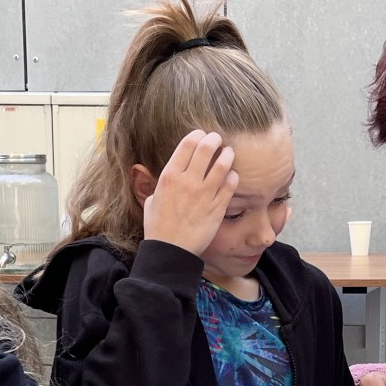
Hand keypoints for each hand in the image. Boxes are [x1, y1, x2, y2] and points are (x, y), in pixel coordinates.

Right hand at [142, 130, 236, 257]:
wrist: (171, 251)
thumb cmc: (158, 227)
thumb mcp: (152, 200)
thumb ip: (162, 184)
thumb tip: (169, 176)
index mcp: (169, 176)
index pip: (187, 144)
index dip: (197, 135)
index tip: (202, 134)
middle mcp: (188, 182)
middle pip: (206, 149)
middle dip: (214, 139)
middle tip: (217, 139)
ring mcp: (204, 194)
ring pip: (222, 164)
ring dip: (227, 154)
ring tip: (229, 152)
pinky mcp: (217, 208)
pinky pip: (230, 185)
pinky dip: (233, 176)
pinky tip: (233, 175)